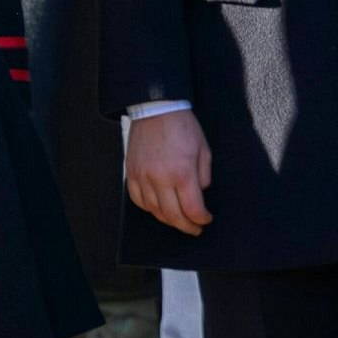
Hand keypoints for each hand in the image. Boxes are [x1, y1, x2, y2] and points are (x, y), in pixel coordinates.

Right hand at [123, 108, 213, 235]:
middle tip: (194, 229)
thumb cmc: (182, 126)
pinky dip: (149, 209)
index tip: (206, 219)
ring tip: (178, 220)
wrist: (157, 108)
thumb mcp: (204, 149)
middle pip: (173, 216)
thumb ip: (204, 176)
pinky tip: (159, 208)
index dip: (201, 219)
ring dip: (168, 220)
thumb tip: (200, 193)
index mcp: (182, 172)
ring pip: (154, 211)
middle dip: (187, 226)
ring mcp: (143, 177)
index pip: (192, 209)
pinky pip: (138, 200)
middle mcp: (160, 178)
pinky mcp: (131, 173)